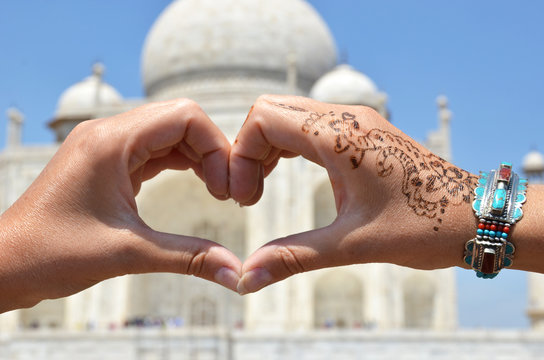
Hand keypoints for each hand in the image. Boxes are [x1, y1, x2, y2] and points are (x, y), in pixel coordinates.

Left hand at [0, 99, 241, 311]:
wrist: (5, 266)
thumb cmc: (49, 253)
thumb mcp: (128, 253)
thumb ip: (189, 257)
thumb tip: (236, 273)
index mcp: (112, 141)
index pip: (185, 117)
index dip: (218, 148)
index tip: (228, 189)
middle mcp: (109, 133)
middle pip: (182, 121)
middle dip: (213, 152)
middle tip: (229, 191)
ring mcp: (108, 146)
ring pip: (170, 134)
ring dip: (200, 158)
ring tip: (219, 191)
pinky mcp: (108, 162)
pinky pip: (155, 150)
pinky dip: (182, 164)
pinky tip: (198, 184)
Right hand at [230, 95, 477, 293]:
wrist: (474, 216)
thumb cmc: (424, 227)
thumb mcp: (353, 244)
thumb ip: (294, 256)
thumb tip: (246, 278)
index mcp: (339, 135)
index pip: (263, 119)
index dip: (241, 155)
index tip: (244, 199)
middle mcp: (346, 117)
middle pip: (270, 111)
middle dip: (249, 149)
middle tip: (249, 194)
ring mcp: (356, 121)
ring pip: (288, 116)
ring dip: (266, 148)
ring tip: (261, 187)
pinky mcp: (362, 132)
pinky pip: (309, 125)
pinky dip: (287, 146)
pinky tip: (286, 174)